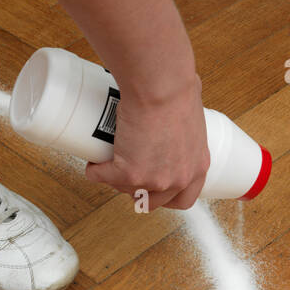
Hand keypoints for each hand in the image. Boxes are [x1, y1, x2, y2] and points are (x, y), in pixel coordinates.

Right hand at [85, 73, 209, 210]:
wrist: (161, 87)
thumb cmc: (176, 91)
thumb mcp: (192, 119)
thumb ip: (185, 132)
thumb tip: (174, 123)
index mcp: (196, 167)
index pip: (183, 199)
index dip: (166, 196)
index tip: (154, 187)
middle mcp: (178, 179)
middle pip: (152, 202)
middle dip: (137, 190)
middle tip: (126, 174)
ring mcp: (153, 180)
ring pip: (126, 190)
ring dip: (115, 180)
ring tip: (109, 162)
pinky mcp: (129, 174)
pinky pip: (103, 177)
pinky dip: (95, 171)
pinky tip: (93, 163)